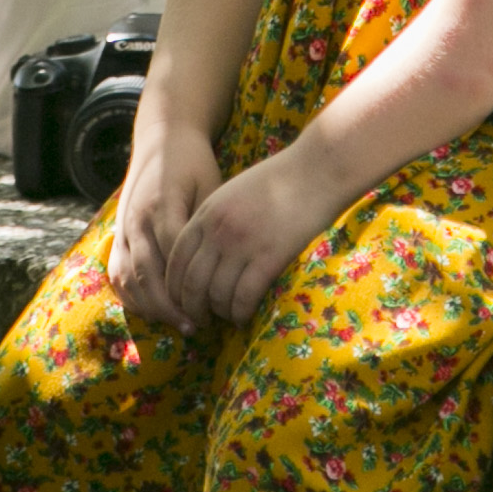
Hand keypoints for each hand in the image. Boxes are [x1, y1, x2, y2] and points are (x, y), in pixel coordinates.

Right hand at [104, 122, 222, 331]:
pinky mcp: (117, 235)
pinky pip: (118, 274)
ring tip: (179, 324)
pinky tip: (155, 312)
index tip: (213, 308)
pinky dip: (133, 298)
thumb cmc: (194, 165)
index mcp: (163, 205)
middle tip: (196, 327)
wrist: (161, 139)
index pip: (174, 256)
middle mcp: (137, 219)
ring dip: (152, 307)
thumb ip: (209, 225)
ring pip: (129, 278)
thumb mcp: (211, 186)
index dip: (191, 286)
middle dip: (171, 306)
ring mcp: (123, 228)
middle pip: (149, 273)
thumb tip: (225, 268)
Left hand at [163, 149, 346, 328]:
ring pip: (216, 294)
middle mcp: (218, 230)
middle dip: (191, 308)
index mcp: (206, 213)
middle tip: (199, 322)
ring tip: (226, 318)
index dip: (174, 287)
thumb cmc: (280, 179)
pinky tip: (244, 317)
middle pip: (191, 282)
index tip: (181, 301)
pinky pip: (244, 297)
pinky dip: (240, 313)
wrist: (317, 169)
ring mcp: (242, 244)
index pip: (176, 259)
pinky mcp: (269, 257)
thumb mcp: (234, 193)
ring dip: (219, 313)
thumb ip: (214, 219)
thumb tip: (205, 254)